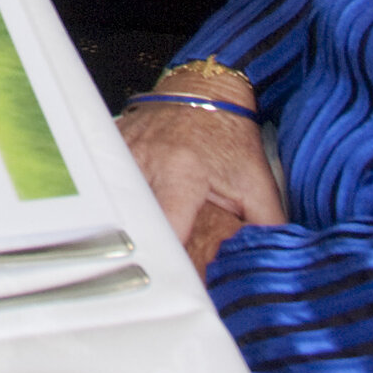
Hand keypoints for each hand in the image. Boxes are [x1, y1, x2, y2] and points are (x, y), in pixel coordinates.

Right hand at [118, 78, 282, 278]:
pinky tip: (121, 215)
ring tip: (133, 246)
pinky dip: (113, 201)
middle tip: (150, 273)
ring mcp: (124, 150)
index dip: (167, 258)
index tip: (173, 281)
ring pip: (113, 200)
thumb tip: (267, 266)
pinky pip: (105, 182)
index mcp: (183, 170)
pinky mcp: (111, 146)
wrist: (207, 91)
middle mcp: (146, 158)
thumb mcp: (257, 183)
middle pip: (132, 218)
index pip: (165, 224)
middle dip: (141, 247)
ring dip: (124, 224)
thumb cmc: (230, 136)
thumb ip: (266, 226)